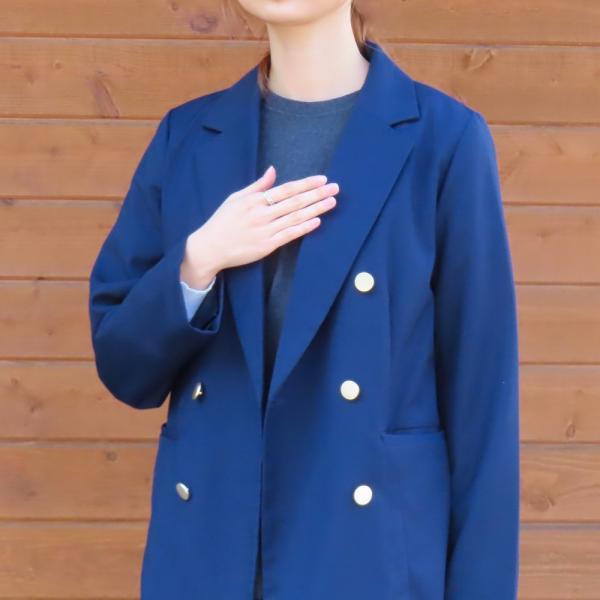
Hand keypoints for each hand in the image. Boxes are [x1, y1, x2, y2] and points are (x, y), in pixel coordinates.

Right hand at [181, 165, 338, 287]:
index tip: (322, 179)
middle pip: (295, 201)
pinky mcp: (266, 246)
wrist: (209, 247)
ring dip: (316, 209)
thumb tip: (272, 170)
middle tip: (335, 188)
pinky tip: (317, 221)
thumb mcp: (236, 198)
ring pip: (295, 217)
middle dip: (317, 194)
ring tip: (331, 202)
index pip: (286, 189)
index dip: (306, 184)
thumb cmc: (222, 222)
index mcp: (255, 200)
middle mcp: (261, 213)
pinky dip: (304, 228)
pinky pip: (289, 235)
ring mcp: (265, 230)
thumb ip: (257, 186)